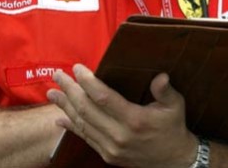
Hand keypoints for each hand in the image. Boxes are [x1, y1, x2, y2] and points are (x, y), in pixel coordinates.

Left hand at [47, 64, 197, 167]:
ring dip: (65, 107)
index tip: (77, 68)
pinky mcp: (107, 155)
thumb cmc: (173, 128)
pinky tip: (59, 117)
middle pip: (87, 110)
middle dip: (70, 90)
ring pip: (82, 124)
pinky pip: (85, 138)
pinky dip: (70, 126)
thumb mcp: (176, 106)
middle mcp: (119, 135)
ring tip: (52, 92)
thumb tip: (160, 76)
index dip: (88, 82)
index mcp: (135, 120)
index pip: (104, 98)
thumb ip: (166, 91)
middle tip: (58, 75)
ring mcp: (111, 147)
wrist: (173, 161)